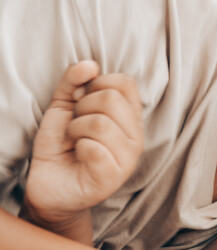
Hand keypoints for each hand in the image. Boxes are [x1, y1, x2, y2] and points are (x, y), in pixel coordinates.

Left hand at [22, 61, 143, 239]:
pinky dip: (77, 148)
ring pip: (100, 123)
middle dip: (81, 109)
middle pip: (110, 99)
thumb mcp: (63, 107)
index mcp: (130, 117)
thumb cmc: (60, 147)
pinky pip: (94, 148)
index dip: (96, 84)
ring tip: (74, 142)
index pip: (125, 82)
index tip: (80, 102)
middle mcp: (135, 136)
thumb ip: (73, 81)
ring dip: (75, 130)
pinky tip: (78, 157)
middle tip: (75, 126)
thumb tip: (89, 65)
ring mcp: (128, 158)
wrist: (48, 184)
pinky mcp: (113, 177)